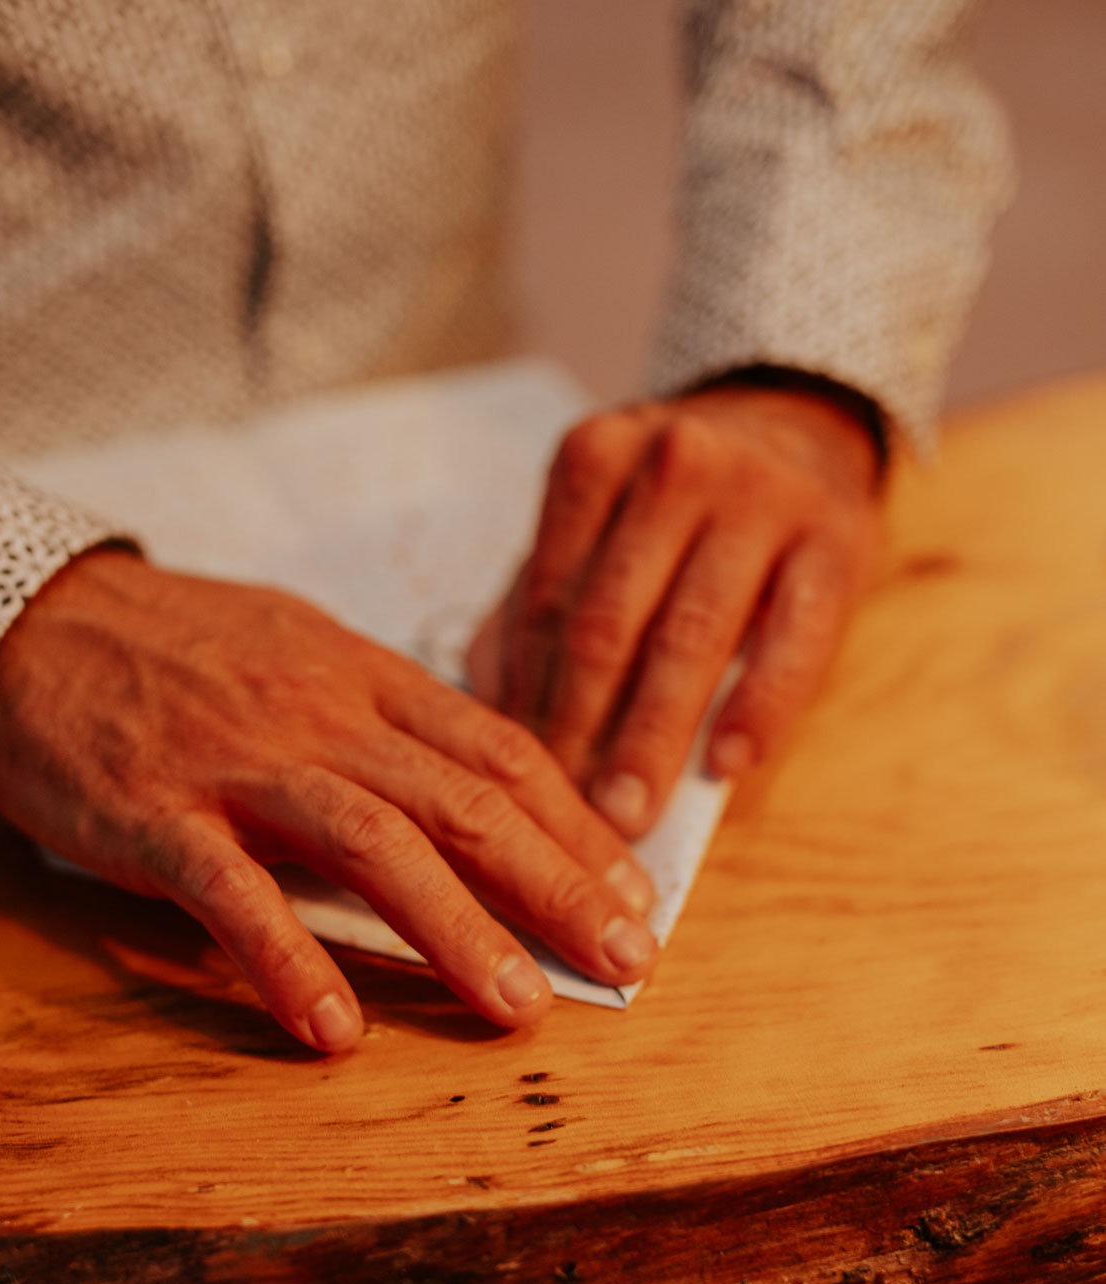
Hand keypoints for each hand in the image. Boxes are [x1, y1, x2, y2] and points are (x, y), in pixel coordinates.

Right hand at [0, 549, 656, 1051]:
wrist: (34, 622)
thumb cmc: (184, 652)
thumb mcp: (306, 654)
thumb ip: (390, 722)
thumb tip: (484, 792)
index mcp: (367, 677)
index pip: (499, 751)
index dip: (575, 828)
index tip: (631, 894)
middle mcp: (321, 716)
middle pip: (464, 801)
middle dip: (556, 887)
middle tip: (626, 964)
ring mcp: (240, 764)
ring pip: (373, 843)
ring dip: (457, 931)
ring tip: (519, 1009)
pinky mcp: (155, 814)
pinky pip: (233, 892)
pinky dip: (289, 960)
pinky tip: (335, 1030)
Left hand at [468, 383, 881, 837]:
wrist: (798, 425)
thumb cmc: (673, 502)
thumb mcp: (594, 520)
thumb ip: (533, 602)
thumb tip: (487, 709)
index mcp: (596, 458)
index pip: (547, 602)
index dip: (527, 700)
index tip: (516, 783)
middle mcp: (676, 464)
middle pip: (609, 624)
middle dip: (580, 731)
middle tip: (562, 816)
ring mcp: (762, 499)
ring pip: (691, 637)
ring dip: (653, 738)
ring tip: (629, 813)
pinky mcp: (837, 541)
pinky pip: (793, 640)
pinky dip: (756, 707)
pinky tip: (726, 765)